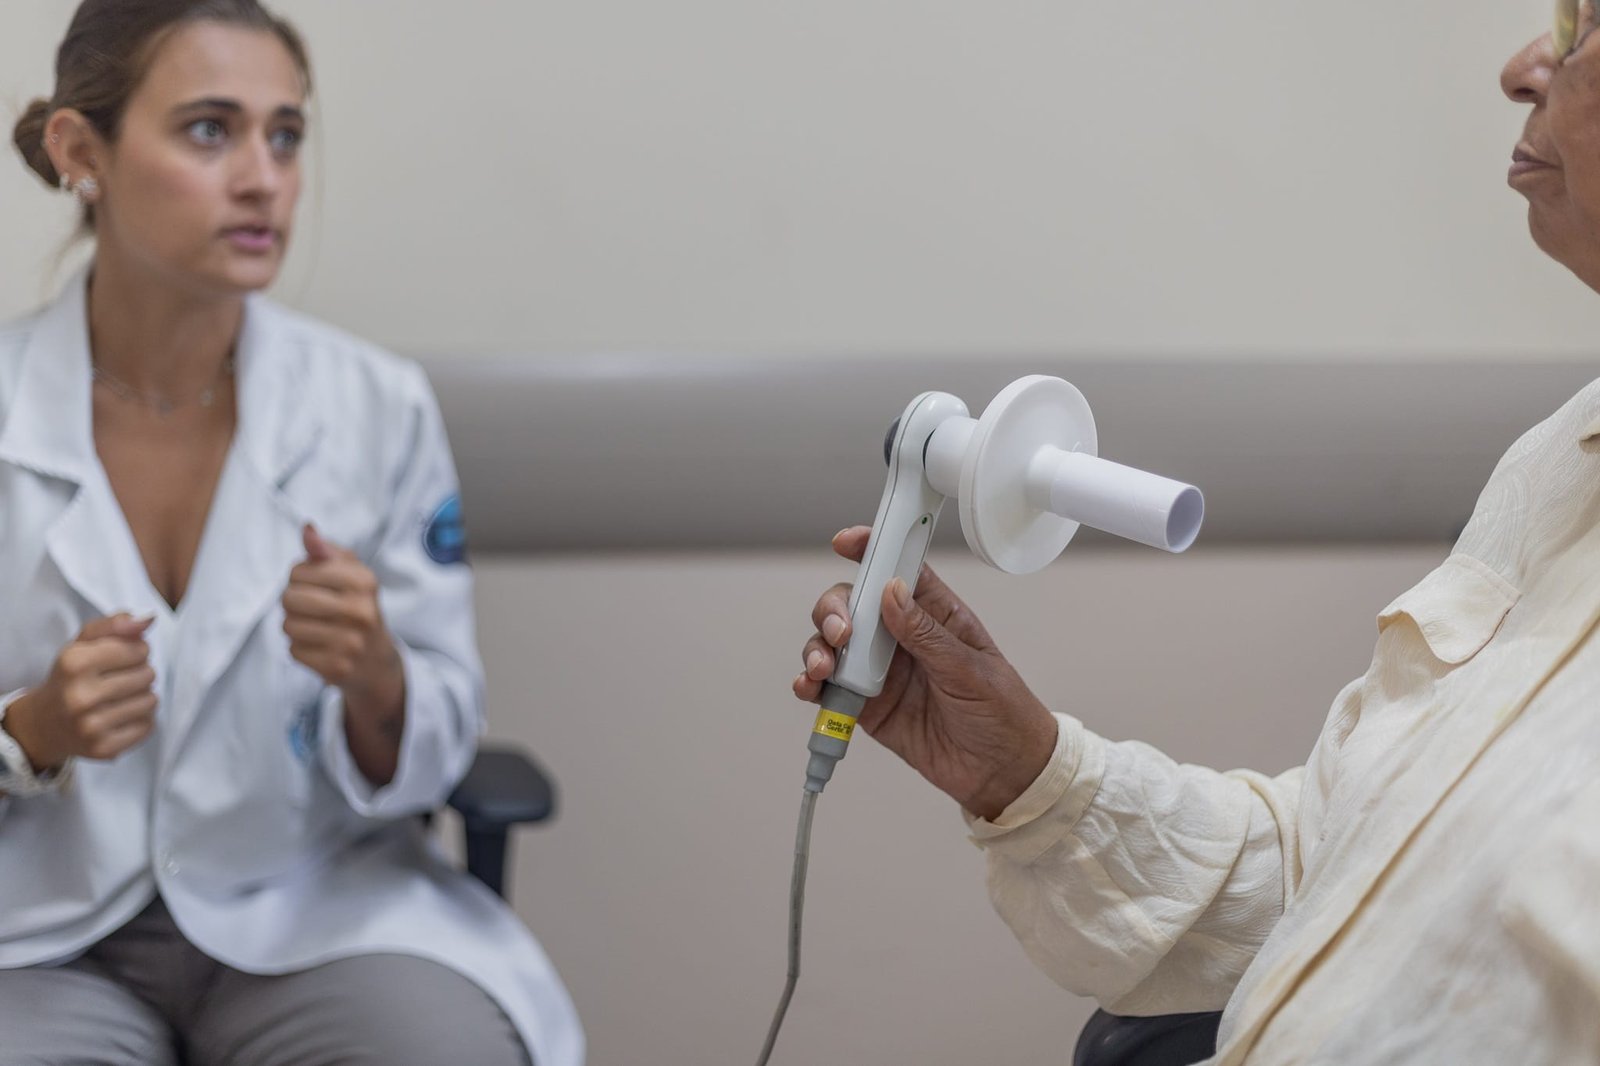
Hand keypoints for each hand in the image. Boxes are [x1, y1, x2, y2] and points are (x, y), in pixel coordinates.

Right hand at [6, 614, 157, 769]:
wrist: (45, 724)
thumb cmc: (72, 677)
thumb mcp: (83, 643)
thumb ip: (115, 624)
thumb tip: (148, 618)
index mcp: (74, 663)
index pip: (138, 649)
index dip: (136, 650)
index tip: (121, 658)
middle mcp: (80, 696)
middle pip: (148, 674)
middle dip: (140, 673)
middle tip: (119, 679)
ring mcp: (91, 726)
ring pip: (151, 701)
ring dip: (143, 696)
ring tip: (121, 697)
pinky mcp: (104, 749)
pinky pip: (149, 726)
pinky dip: (142, 719)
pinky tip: (121, 716)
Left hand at [282, 525, 401, 704]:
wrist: (376, 661)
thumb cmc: (357, 608)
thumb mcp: (351, 574)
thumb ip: (326, 551)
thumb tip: (307, 529)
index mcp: (364, 581)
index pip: (298, 571)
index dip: (299, 578)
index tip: (317, 587)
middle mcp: (360, 611)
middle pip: (289, 598)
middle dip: (293, 602)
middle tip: (313, 609)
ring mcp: (350, 642)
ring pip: (288, 625)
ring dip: (295, 626)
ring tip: (316, 628)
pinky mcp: (336, 667)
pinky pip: (293, 650)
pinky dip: (300, 648)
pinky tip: (320, 647)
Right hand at [794, 527, 1057, 819]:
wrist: (1004, 775)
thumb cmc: (1004, 714)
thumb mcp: (971, 670)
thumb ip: (926, 633)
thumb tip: (891, 591)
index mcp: (936, 615)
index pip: (899, 570)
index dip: (872, 549)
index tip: (847, 543)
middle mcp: (903, 638)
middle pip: (853, 604)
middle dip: (835, 610)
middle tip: (841, 633)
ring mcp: (882, 671)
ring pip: (834, 644)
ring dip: (818, 648)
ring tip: (823, 667)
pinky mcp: (868, 707)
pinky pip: (830, 688)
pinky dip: (811, 684)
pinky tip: (810, 687)